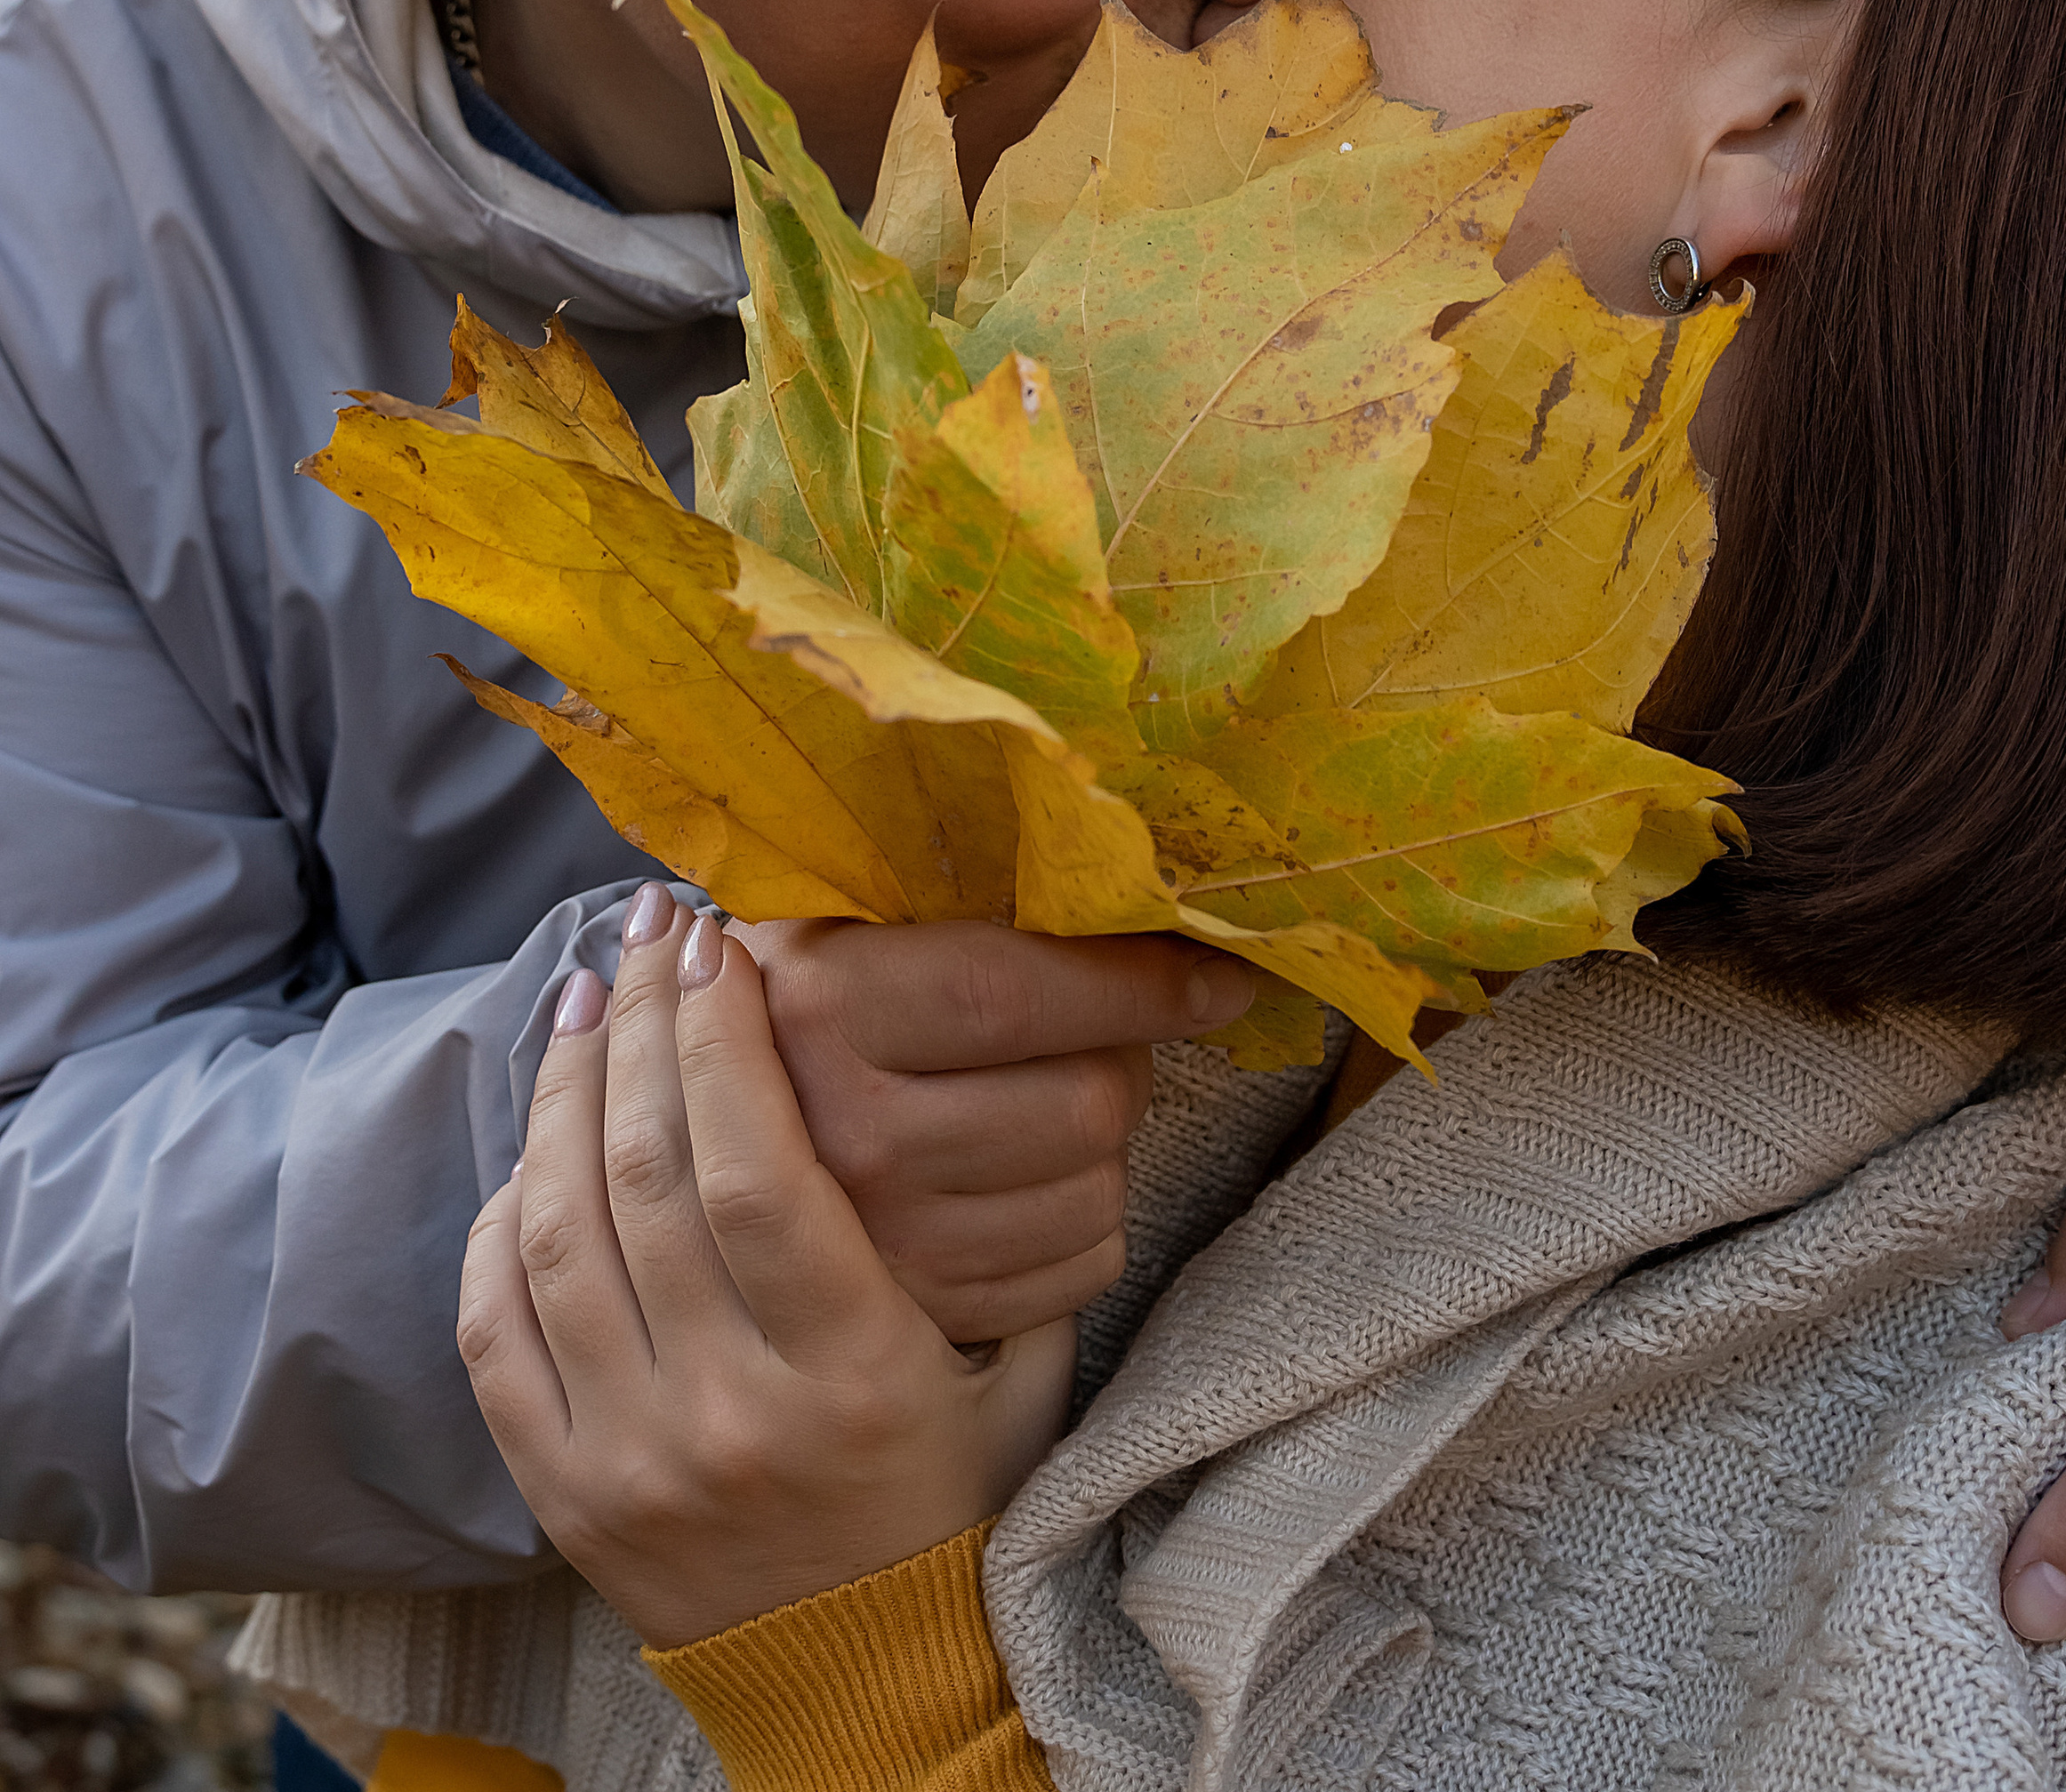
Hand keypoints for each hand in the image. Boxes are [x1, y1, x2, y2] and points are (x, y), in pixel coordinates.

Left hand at [459, 899, 1077, 1649]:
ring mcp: (631, 1458)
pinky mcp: (563, 1493)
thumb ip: (1001, 1239)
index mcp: (853, 1371)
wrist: (869, 1680)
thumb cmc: (955, 1495)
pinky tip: (536, 1147)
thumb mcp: (1021, 1374)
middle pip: (649, 1178)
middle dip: (646, 1027)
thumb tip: (968, 1064)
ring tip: (586, 1003)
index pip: (759, 1171)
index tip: (723, 946)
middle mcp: (730, 1412)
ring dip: (565, 1099)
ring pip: (559, 1235)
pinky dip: (501, 1223)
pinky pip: (494, 1331)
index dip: (726, 1040)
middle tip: (648, 933)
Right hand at [720, 904, 1255, 1342]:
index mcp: (821, 1007)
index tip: (1218, 973)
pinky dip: (1088, 1212)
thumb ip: (964, 897)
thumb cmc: (804, 991)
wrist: (696, 1127)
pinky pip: (1082, 1265)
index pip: (1019, 994)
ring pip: (1098, 1187)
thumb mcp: (849, 918)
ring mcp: (883, 1243)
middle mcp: (845, 1137)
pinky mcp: (923, 1313)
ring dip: (1109, 1136)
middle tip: (1108, 1027)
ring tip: (1055, 1092)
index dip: (1142, 983)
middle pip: (1085, 1102)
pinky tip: (1038, 1169)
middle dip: (1128, 1055)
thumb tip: (1147, 886)